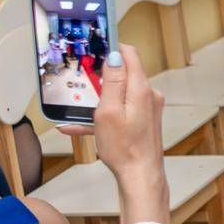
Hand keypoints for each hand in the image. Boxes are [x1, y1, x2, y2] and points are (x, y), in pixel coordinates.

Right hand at [65, 45, 168, 223]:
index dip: (112, 48)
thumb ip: (112, 81)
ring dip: (97, 100)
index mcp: (141, 89)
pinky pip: (119, 111)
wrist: (140, 176)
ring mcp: (147, 108)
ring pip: (118, 95)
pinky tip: (76, 126)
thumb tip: (115, 56)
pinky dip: (101, 116)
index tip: (95, 48)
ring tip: (75, 109)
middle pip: (123, 74)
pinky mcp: (143, 120)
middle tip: (82, 81)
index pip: (130, 55)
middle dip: (101, 76)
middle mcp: (148, 95)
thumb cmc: (125, 148)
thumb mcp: (109, 111)